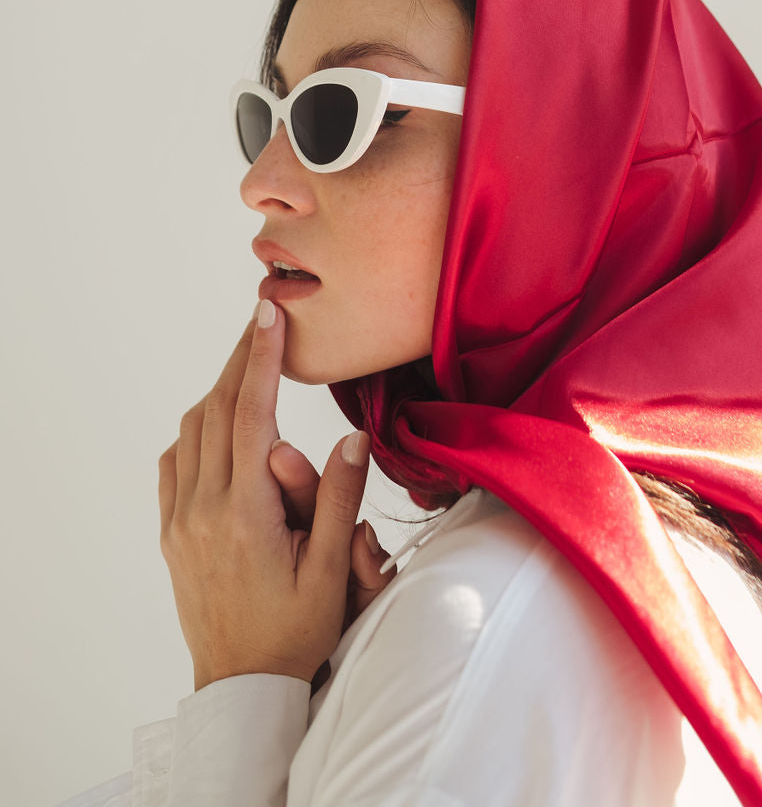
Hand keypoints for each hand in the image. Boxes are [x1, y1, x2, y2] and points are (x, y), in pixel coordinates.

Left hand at [158, 301, 374, 690]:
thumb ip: (340, 499)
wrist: (243, 686)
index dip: (260, 356)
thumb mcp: (330, 571)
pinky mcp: (172, 532)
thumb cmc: (294, 631)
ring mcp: (181, 519)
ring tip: (252, 366)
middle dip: (241, 358)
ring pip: (192, 430)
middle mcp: (203, 508)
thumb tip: (352, 437)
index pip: (250, 413)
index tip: (268, 313)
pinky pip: (176, 461)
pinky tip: (222, 426)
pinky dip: (199, 429)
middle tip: (264, 320)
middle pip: (216, 409)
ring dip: (221, 391)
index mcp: (245, 513)